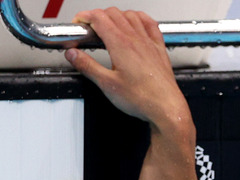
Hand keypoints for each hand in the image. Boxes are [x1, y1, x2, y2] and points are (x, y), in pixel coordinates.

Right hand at [65, 8, 190, 128]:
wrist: (166, 107)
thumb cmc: (142, 99)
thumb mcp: (107, 84)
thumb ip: (87, 66)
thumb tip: (73, 55)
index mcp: (121, 44)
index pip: (98, 18)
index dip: (84, 17)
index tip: (78, 24)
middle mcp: (136, 39)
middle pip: (113, 13)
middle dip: (97, 16)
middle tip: (89, 28)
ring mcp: (149, 42)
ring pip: (131, 15)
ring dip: (117, 15)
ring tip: (108, 26)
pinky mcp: (159, 49)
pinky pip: (150, 24)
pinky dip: (139, 18)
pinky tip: (135, 23)